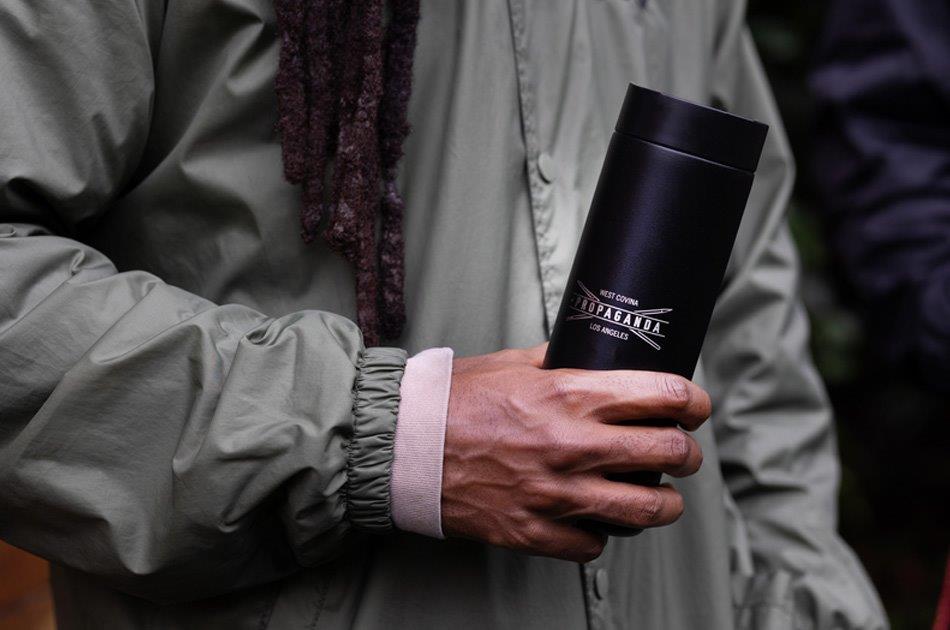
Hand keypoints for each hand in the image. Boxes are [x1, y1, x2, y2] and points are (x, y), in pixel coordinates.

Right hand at [441, 343, 709, 562]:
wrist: (405, 445)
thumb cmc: (456, 400)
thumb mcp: (513, 362)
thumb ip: (560, 361)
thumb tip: (594, 357)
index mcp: (570, 394)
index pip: (664, 395)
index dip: (693, 401)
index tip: (695, 407)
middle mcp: (572, 445)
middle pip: (670, 453)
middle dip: (689, 453)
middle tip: (685, 453)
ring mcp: (556, 494)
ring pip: (647, 510)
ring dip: (665, 503)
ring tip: (663, 498)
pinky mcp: (535, 532)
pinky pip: (595, 544)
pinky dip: (601, 532)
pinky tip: (595, 518)